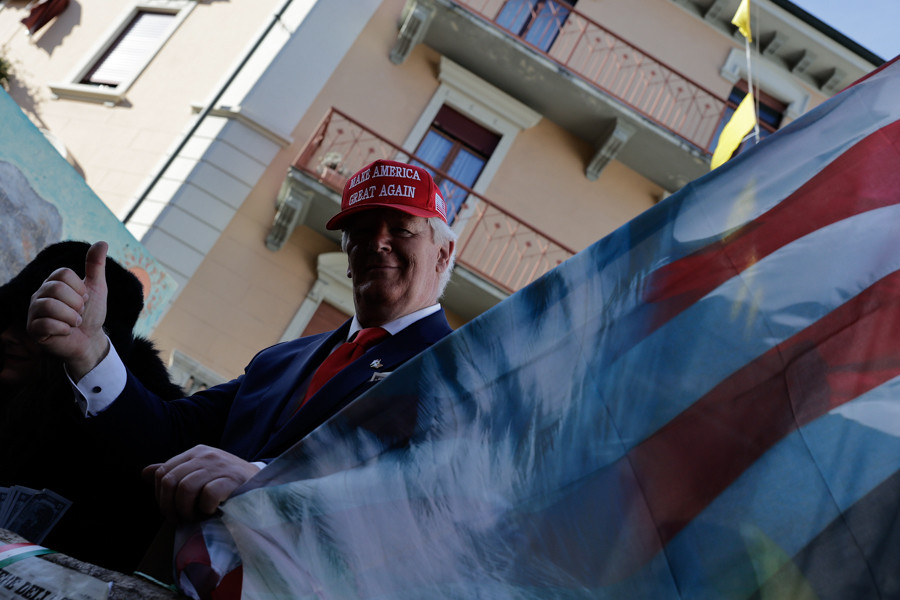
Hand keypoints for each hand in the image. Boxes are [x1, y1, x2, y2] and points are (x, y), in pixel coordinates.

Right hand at [26, 241, 109, 379]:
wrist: (90, 340)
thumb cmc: (91, 313)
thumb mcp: (97, 288)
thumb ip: (96, 266)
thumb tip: (102, 242)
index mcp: (52, 282)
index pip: (63, 274)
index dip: (80, 288)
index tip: (83, 299)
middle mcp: (39, 295)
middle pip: (57, 289)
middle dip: (77, 304)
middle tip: (79, 313)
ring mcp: (34, 312)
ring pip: (51, 306)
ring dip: (71, 317)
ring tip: (74, 322)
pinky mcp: (34, 329)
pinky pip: (47, 324)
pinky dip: (64, 329)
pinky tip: (66, 332)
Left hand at [143, 445, 260, 521]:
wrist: (263, 485)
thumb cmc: (228, 483)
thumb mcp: (200, 473)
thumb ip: (175, 472)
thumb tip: (145, 473)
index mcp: (196, 453)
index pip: (162, 472)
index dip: (160, 496)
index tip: (171, 510)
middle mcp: (206, 455)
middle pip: (170, 481)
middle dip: (170, 506)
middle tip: (180, 519)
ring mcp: (220, 466)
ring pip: (185, 489)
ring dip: (187, 510)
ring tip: (196, 516)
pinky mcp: (233, 479)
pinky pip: (208, 496)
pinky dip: (206, 509)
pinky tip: (213, 511)